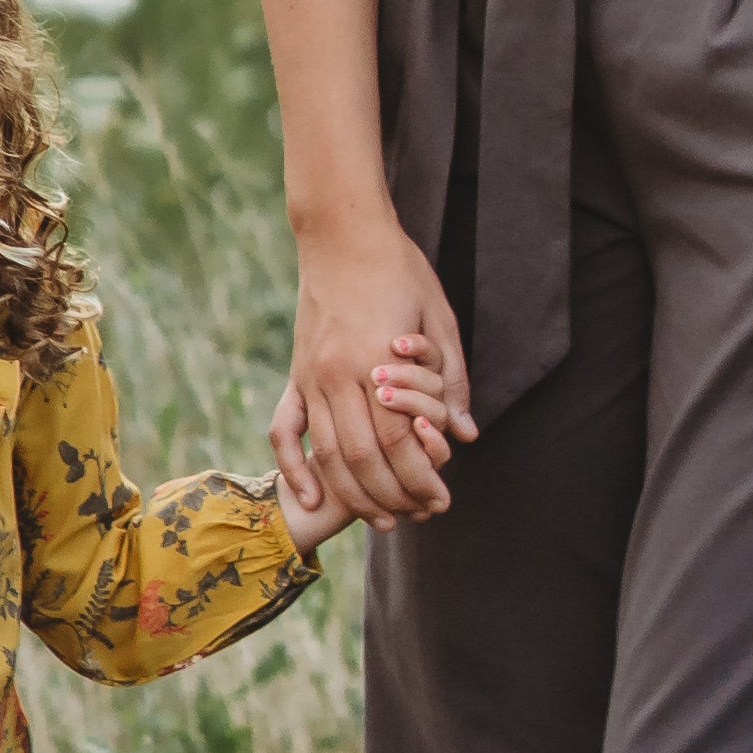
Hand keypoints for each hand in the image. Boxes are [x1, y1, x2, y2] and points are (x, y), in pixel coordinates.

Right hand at [275, 214, 474, 530]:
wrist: (343, 233)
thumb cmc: (400, 269)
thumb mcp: (439, 317)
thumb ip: (453, 380)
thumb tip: (466, 434)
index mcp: (377, 359)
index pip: (400, 441)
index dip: (421, 478)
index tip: (442, 499)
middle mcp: (338, 373)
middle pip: (364, 458)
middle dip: (395, 496)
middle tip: (421, 516)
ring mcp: (311, 376)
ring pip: (328, 455)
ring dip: (356, 494)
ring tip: (385, 519)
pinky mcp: (296, 374)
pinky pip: (285, 432)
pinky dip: (295, 469)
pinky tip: (311, 498)